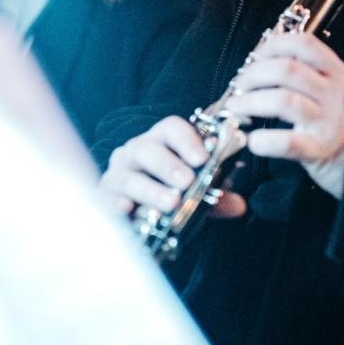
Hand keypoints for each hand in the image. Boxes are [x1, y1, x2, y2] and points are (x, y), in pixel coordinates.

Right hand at [99, 116, 247, 219]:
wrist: (138, 217)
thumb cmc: (170, 196)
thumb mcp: (197, 196)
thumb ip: (216, 198)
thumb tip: (239, 205)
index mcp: (162, 143)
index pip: (171, 128)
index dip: (187, 139)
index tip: (202, 158)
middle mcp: (137, 152)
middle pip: (148, 149)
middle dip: (168, 165)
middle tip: (187, 181)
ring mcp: (118, 173)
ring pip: (129, 175)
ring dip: (150, 189)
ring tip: (170, 202)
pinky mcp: (104, 194)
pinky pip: (107, 196)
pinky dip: (116, 201)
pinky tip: (128, 209)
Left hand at [225, 31, 343, 198]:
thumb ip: (317, 78)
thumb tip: (270, 68)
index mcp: (339, 75)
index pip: (304, 45)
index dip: (273, 46)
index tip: (255, 56)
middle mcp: (334, 93)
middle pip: (286, 70)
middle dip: (253, 74)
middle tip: (239, 85)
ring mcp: (328, 121)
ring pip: (282, 100)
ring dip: (250, 102)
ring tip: (236, 108)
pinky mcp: (320, 150)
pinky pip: (286, 141)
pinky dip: (263, 141)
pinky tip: (252, 142)